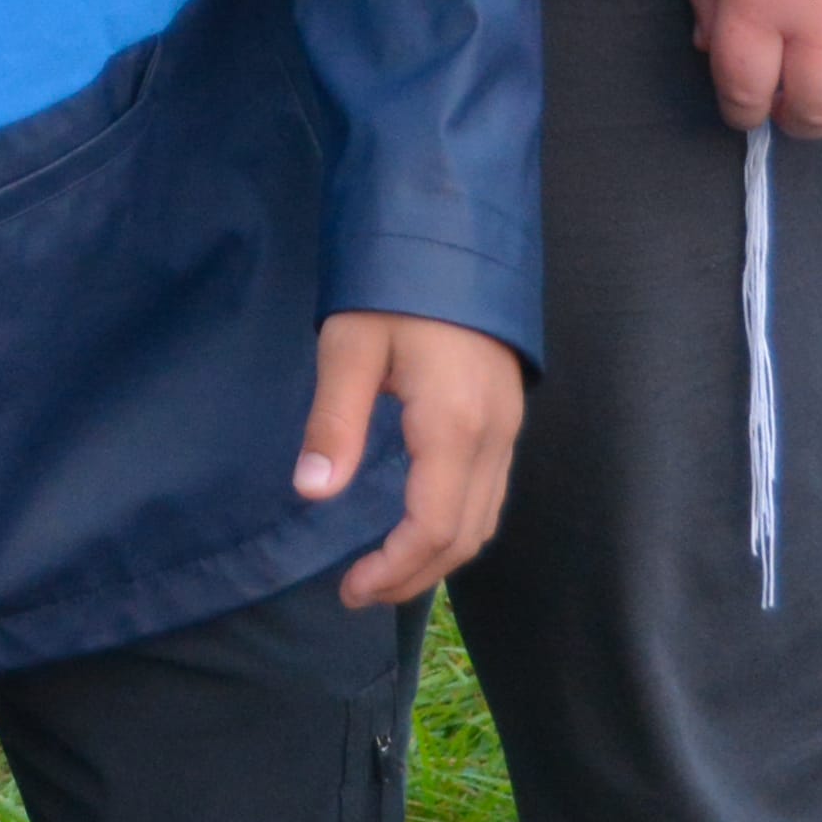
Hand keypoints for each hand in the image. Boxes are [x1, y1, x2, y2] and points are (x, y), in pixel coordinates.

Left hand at [299, 312, 520, 605]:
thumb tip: (313, 492)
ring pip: (485, 518)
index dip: (393, 569)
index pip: (433, 527)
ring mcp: (508, 426)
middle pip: (465, 536)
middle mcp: (493, 436)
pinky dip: (457, 524)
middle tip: (360, 591)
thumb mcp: (348, 346)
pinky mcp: (506, 414)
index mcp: (453, 425)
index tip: (351, 588)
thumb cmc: (394, 285)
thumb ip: (334, 424)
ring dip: (438, 555)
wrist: (454, 229)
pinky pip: (490, 491)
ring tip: (385, 570)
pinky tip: (419, 524)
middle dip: (414, 574)